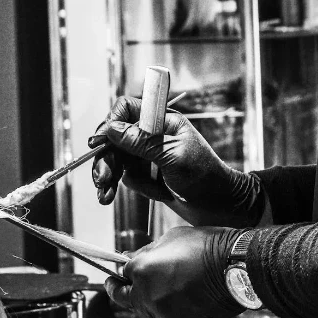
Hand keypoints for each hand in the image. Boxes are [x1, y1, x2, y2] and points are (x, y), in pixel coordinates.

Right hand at [90, 96, 264, 227]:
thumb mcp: (172, 157)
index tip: (98, 142)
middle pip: (115, 138)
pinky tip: (112, 197)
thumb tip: (111, 128)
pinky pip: (124, 176)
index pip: (127, 110)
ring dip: (108, 177)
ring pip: (116, 159)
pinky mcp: (146, 173)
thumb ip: (141, 142)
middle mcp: (152, 135)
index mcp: (162, 121)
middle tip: (102, 178)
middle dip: (105, 158)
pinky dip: (118, 187)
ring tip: (105, 196)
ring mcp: (147, 155)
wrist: (219, 207)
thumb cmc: (204, 177)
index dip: (110, 123)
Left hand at [105, 226, 245, 317]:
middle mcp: (148, 295)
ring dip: (152, 299)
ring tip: (166, 286)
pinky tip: (184, 295)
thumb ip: (147, 251)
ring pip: (150, 309)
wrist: (236, 267)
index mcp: (141, 271)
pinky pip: (170, 317)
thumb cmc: (205, 246)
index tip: (118, 275)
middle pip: (128, 299)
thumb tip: (131, 257)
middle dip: (125, 292)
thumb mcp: (171, 238)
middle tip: (123, 286)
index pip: (121, 276)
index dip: (120, 274)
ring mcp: (165, 313)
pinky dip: (172, 308)